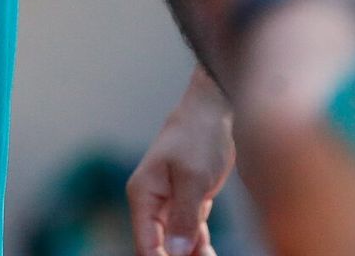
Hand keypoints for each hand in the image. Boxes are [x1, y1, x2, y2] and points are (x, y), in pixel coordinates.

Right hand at [128, 69, 232, 255]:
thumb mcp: (194, 178)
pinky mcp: (186, 203)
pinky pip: (188, 235)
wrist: (211, 112)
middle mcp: (150, 203)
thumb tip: (177, 253)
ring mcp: (168, 204)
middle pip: (157, 248)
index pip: (146, 245)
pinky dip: (199, 248)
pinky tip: (210, 253)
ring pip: (175, 245)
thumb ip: (184, 217)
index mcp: (143, 196)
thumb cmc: (198, 137)